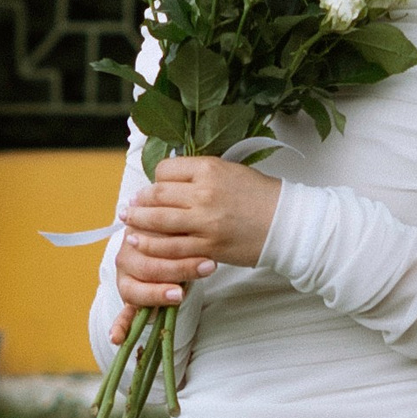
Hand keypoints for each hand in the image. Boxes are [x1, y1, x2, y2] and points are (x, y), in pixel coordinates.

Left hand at [110, 155, 280, 335]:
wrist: (287, 224)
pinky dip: (153, 247)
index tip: (152, 187)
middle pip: (157, 195)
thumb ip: (200, 173)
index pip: (165, 170)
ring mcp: (205, 222)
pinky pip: (172, 248)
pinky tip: (141, 244)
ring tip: (128, 224)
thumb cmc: (260, 195)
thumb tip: (171, 179)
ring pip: (159, 222)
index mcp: (209, 169)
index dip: (155, 180)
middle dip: (139, 202)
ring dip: (139, 223)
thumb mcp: (230, 170)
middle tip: (129, 207)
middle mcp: (203, 193)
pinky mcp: (208, 247)